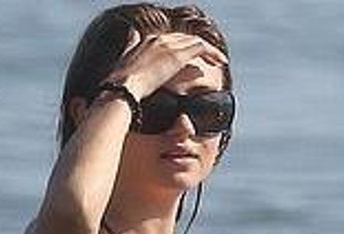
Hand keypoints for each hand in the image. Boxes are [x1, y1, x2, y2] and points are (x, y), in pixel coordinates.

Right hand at [104, 30, 228, 98]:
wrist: (123, 89)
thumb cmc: (123, 84)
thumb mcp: (127, 63)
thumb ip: (132, 46)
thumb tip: (133, 34)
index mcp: (147, 40)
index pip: (173, 39)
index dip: (187, 46)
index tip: (196, 57)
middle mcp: (158, 39)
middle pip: (186, 38)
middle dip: (200, 47)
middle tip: (213, 58)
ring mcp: (167, 45)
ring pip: (196, 41)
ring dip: (210, 51)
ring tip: (220, 61)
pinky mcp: (176, 55)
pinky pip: (201, 47)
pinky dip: (212, 53)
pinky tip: (220, 62)